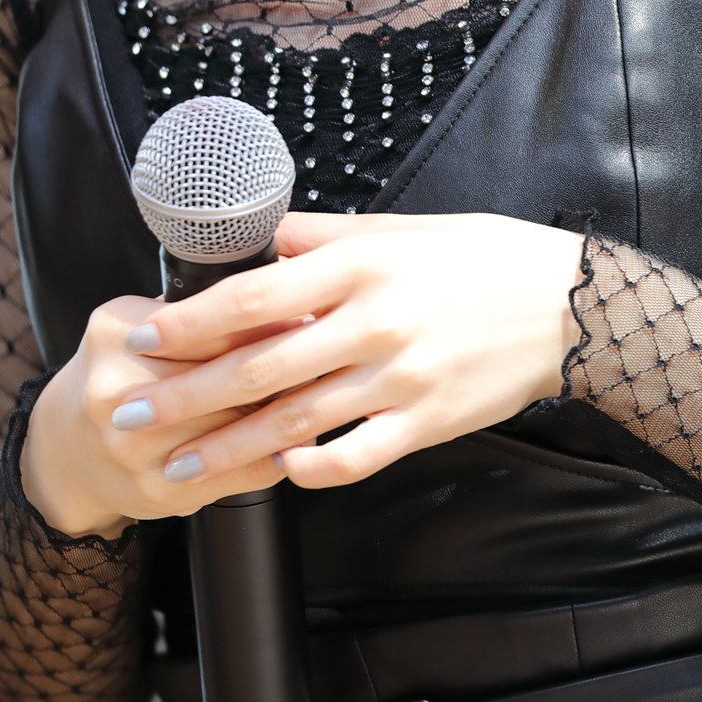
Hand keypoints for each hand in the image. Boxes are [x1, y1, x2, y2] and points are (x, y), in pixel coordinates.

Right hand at [19, 290, 302, 533]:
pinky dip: (271, 459)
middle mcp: (117, 394)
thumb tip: (272, 296)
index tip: (307, 310)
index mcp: (115, 337)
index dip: (263, 320)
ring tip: (321, 395)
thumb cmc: (116, 375)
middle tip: (325, 352)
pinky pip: (234, 475)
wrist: (66, 450)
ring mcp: (135, 449)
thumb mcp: (135, 324)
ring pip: (232, 428)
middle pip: (222, 379)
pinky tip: (296, 444)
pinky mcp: (158, 491)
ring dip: (283, 414)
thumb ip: (190, 311)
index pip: (206, 326)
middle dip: (281, 366)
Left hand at [104, 210, 586, 491]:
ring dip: (228, 448)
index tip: (142, 335)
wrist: (570, 305)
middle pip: (259, 367)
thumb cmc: (480, 257)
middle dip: (185, 395)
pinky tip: (276, 473)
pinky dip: (312, 469)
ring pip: (296, 421)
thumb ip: (323, 236)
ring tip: (177, 466)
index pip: (254, 296)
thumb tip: (257, 238)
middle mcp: (373, 322)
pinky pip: (357, 456)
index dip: (190, 320)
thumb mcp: (398, 228)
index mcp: (359, 265)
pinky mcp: (428, 422)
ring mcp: (400, 378)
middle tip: (131, 414)